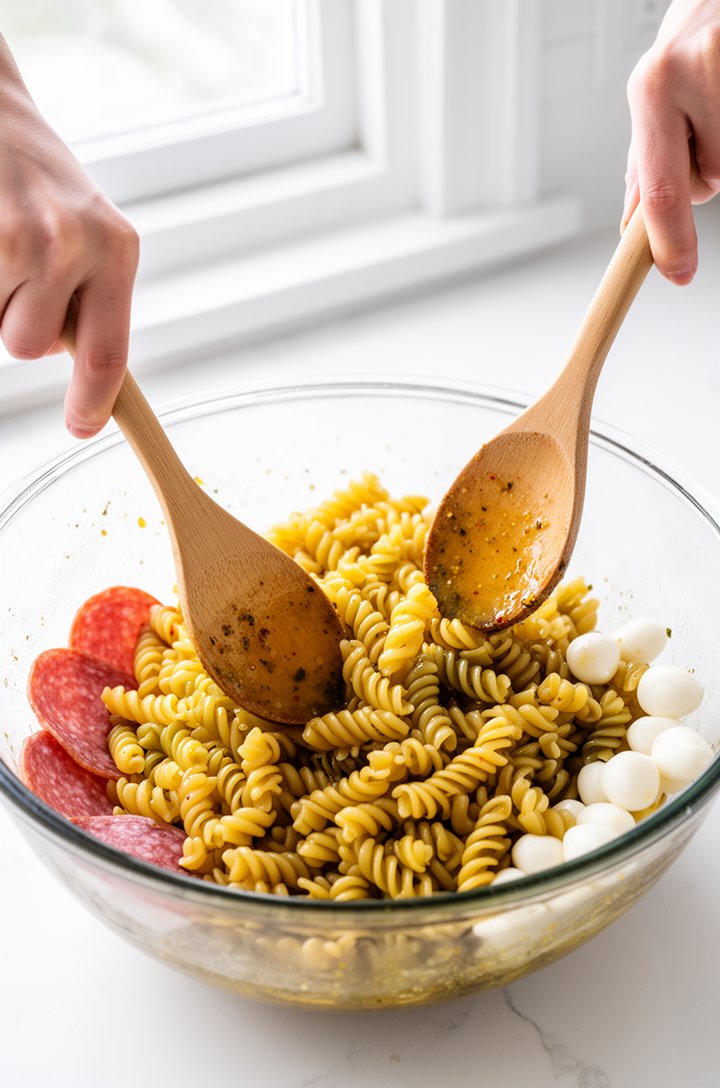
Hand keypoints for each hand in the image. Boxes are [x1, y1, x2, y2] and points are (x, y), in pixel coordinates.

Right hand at [0, 35, 138, 436]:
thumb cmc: (36, 180)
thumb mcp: (88, 231)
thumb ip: (91, 297)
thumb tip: (90, 376)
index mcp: (117, 248)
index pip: (108, 353)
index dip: (92, 400)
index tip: (82, 426)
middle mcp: (73, 243)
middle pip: (31, 347)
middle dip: (16, 325)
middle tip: (16, 272)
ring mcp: (19, 238)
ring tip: (1, 248)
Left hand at [624, 0, 719, 283]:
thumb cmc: (697, 39)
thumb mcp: (657, 90)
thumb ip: (647, 157)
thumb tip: (633, 224)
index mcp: (653, 85)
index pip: (660, 192)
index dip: (670, 243)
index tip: (678, 273)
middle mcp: (693, 73)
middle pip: (710, 182)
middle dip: (709, 174)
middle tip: (709, 125)